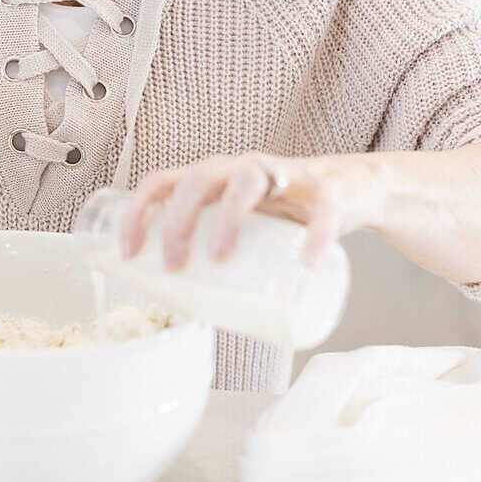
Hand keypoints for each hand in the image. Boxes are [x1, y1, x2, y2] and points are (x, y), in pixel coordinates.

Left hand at [120, 152, 389, 270]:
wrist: (352, 192)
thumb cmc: (283, 216)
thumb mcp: (242, 231)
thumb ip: (216, 262)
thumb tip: (189, 314)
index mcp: (216, 178)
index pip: (163, 182)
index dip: (137, 213)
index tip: (128, 255)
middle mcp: (243, 168)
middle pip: (199, 179)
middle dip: (178, 221)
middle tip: (175, 266)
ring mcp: (285, 174)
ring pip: (248, 180)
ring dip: (228, 218)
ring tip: (222, 259)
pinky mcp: (328, 190)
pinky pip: (323, 208)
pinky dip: (315, 236)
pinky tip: (307, 264)